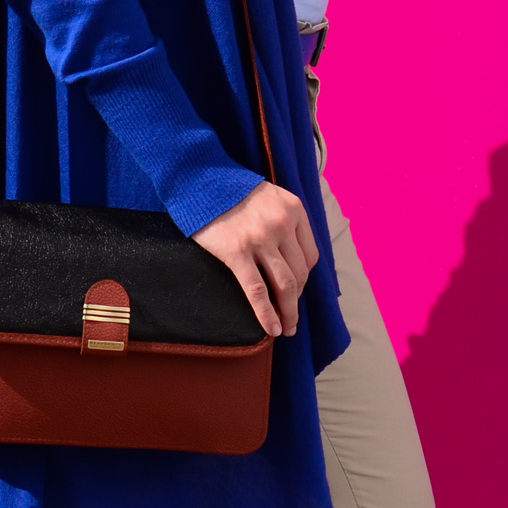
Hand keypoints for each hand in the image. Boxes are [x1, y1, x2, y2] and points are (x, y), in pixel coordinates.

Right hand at [193, 182, 317, 338]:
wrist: (198, 179)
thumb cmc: (229, 190)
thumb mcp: (269, 196)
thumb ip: (282, 219)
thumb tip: (286, 254)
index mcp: (294, 210)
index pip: (310, 255)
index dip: (304, 279)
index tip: (295, 292)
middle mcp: (282, 224)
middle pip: (299, 273)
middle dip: (297, 301)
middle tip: (293, 319)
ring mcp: (260, 238)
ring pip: (284, 285)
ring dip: (288, 312)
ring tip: (285, 328)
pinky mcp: (237, 252)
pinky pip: (257, 290)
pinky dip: (266, 313)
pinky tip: (270, 328)